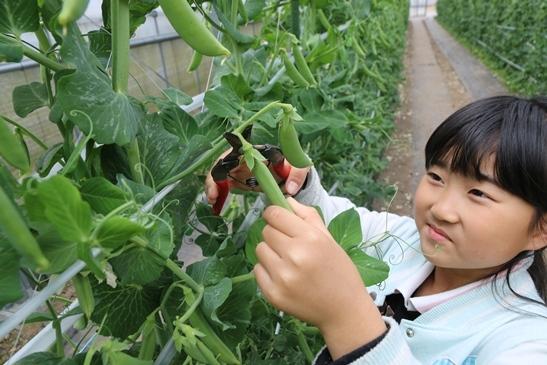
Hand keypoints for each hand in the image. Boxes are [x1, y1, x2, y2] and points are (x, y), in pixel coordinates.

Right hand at [204, 150, 309, 204]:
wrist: (289, 174)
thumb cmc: (291, 166)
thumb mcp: (298, 167)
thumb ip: (297, 174)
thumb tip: (290, 188)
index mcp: (256, 152)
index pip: (235, 152)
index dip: (226, 162)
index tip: (224, 176)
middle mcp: (243, 158)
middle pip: (222, 163)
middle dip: (214, 177)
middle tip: (213, 194)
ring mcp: (238, 169)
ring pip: (219, 174)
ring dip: (213, 186)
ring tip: (212, 200)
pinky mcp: (237, 180)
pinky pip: (223, 184)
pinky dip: (218, 193)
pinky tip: (215, 203)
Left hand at [254, 198, 386, 358]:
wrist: (344, 310)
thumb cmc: (339, 270)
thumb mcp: (328, 238)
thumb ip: (307, 216)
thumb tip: (284, 200)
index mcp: (310, 238)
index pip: (274, 214)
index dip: (274, 214)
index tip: (277, 220)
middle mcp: (294, 255)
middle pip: (265, 231)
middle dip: (275, 235)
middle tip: (289, 246)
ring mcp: (282, 276)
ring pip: (259, 250)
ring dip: (270, 253)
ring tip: (287, 262)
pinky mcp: (273, 294)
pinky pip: (257, 270)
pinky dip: (266, 271)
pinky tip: (283, 276)